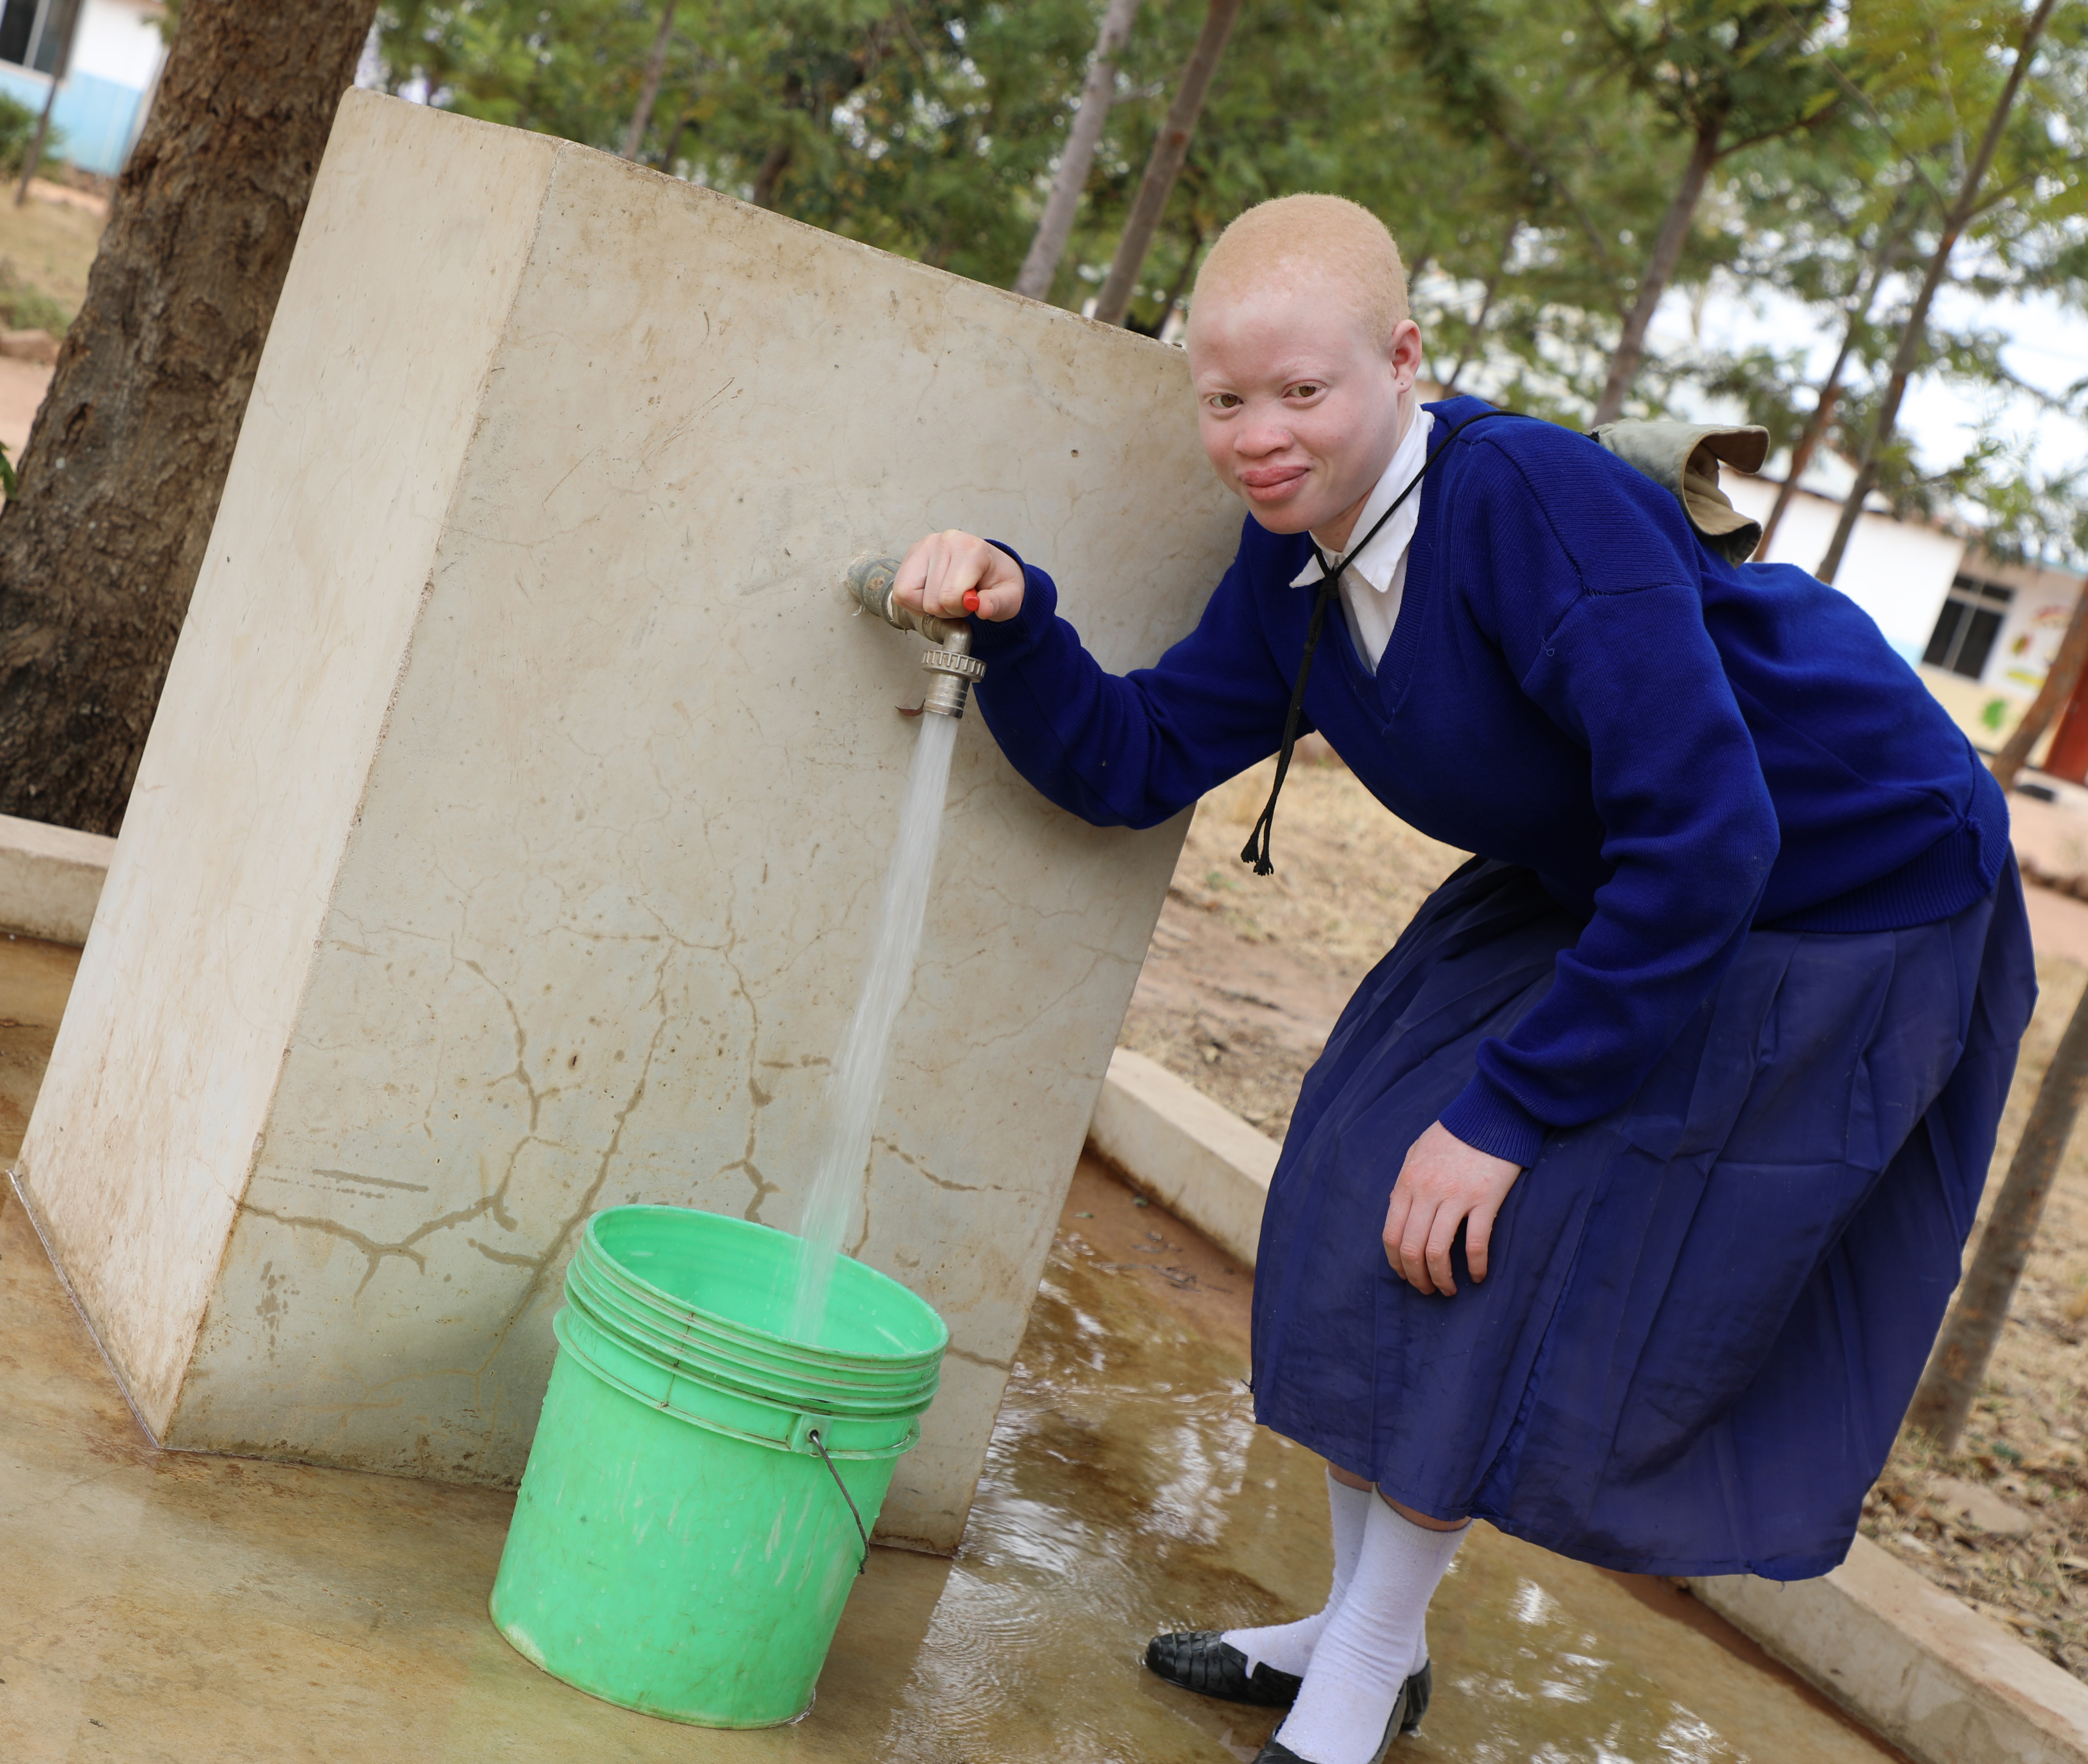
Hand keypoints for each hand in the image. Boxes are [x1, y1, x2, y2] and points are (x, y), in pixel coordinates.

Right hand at [895, 529, 1026, 622]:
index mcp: (970, 549)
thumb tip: (982, 608)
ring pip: (907, 594)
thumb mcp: (1009, 597)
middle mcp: (945, 542)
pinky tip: (932, 593)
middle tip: (960, 600)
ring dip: (927, 605)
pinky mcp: (912, 553)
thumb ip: (997, 603)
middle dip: (945, 609)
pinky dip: (914, 601)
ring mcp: (925, 545)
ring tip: (946, 596)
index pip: (948, 597)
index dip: (959, 610)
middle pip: (930, 600)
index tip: (972, 602)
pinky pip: (900, 590)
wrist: (992, 569)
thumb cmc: (998, 582)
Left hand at [1382, 1122, 1521, 1295]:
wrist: (1491, 1114)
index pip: (1392, 1235)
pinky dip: (1474, 1266)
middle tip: (1427, 1290)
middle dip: (1417, 1278)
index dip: (1396, 1263)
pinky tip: (1477, 1276)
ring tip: (1448, 1290)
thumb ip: (1405, 1182)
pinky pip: (1475, 1243)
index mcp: (1407, 1183)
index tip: (1406, 1276)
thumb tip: (1396, 1208)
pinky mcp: (1485, 1199)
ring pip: (1438, 1251)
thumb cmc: (1453, 1135)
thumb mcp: (1417, 1153)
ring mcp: (1456, 1196)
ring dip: (1441, 1279)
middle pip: (1412, 1249)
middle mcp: (1427, 1192)